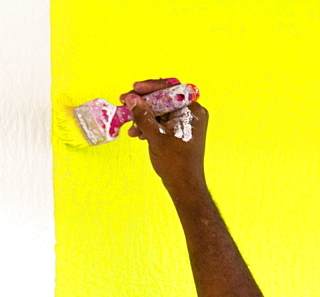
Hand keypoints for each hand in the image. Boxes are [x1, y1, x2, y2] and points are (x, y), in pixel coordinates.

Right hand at [119, 78, 208, 195]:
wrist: (184, 186)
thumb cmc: (176, 164)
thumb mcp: (156, 137)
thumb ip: (143, 116)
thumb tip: (131, 99)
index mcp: (192, 110)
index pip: (170, 88)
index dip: (150, 87)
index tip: (134, 89)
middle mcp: (191, 113)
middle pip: (164, 98)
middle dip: (144, 103)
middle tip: (127, 103)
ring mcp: (186, 122)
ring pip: (161, 111)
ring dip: (144, 116)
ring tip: (130, 126)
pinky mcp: (179, 131)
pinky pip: (162, 122)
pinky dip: (150, 125)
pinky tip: (138, 133)